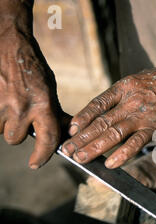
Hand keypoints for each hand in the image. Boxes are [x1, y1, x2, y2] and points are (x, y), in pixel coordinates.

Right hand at [0, 26, 66, 168]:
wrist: (9, 44)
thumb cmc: (32, 68)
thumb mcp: (49, 90)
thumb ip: (54, 113)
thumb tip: (64, 133)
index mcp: (43, 105)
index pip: (48, 140)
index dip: (42, 156)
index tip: (36, 163)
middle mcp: (22, 108)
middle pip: (16, 139)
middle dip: (19, 132)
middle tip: (21, 117)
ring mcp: (0, 104)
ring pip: (1, 130)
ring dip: (5, 122)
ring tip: (10, 103)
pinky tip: (1, 101)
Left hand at [62, 65, 155, 168]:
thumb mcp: (138, 79)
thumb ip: (121, 95)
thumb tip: (103, 112)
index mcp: (123, 86)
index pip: (97, 104)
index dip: (82, 117)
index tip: (71, 129)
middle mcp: (130, 101)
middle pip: (100, 121)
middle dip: (81, 137)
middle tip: (67, 150)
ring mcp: (142, 115)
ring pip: (113, 133)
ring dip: (94, 147)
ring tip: (80, 158)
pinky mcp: (155, 127)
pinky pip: (136, 143)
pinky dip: (122, 154)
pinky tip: (109, 164)